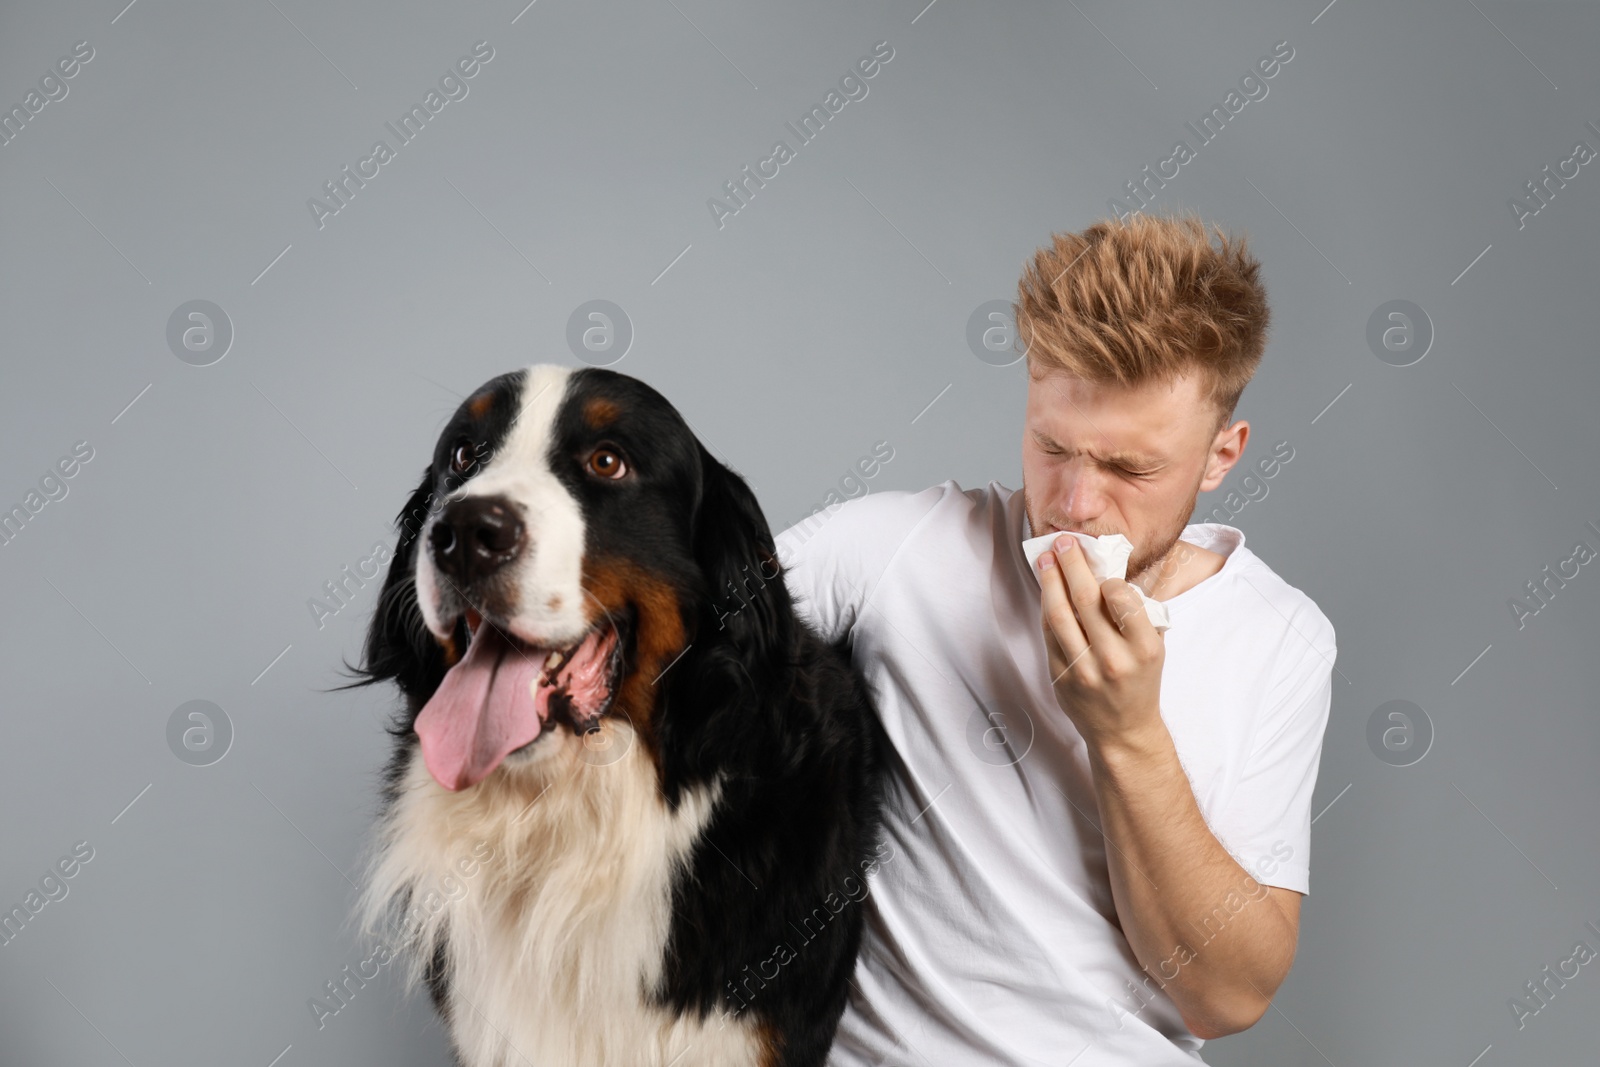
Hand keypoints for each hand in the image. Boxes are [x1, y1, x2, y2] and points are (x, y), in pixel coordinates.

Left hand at [1036, 535, 1166, 752]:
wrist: (1123, 730)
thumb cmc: (1140, 680)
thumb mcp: (1153, 646)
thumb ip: (1136, 612)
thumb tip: (1108, 566)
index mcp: (1145, 649)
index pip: (1121, 599)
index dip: (1107, 576)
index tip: (1099, 563)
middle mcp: (1114, 659)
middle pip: (1085, 600)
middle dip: (1072, 564)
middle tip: (1063, 541)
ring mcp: (1084, 670)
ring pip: (1059, 615)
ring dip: (1050, 581)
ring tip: (1046, 558)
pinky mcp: (1060, 677)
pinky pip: (1048, 634)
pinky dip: (1045, 606)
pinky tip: (1045, 588)